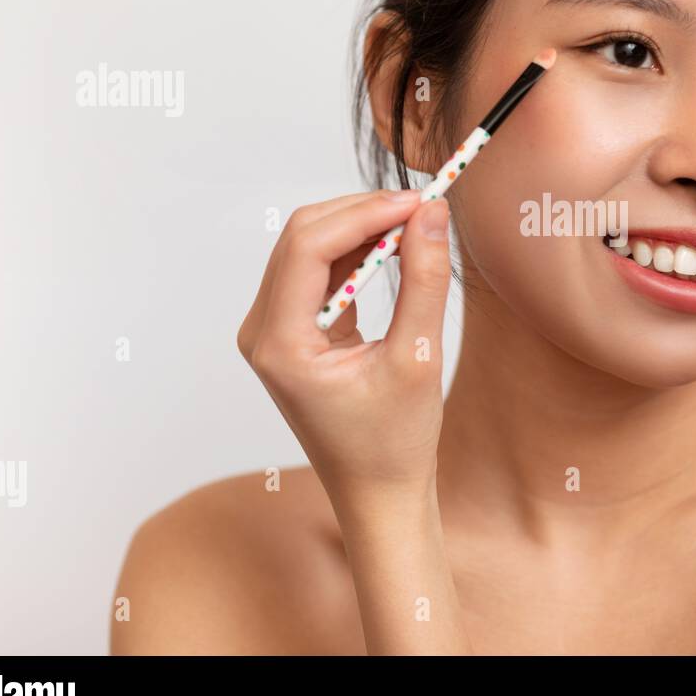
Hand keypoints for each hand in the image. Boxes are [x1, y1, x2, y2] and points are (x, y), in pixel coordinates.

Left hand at [237, 190, 451, 507]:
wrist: (378, 495)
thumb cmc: (395, 443)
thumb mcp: (418, 359)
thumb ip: (425, 281)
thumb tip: (433, 214)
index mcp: (280, 343)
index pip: (310, 246)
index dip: (365, 213)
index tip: (419, 201)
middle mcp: (262, 332)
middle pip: (304, 237)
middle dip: (363, 213)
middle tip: (425, 207)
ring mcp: (272, 332)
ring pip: (310, 247)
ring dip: (361, 229)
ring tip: (418, 226)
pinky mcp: (292, 332)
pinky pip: (319, 272)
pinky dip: (357, 253)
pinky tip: (397, 250)